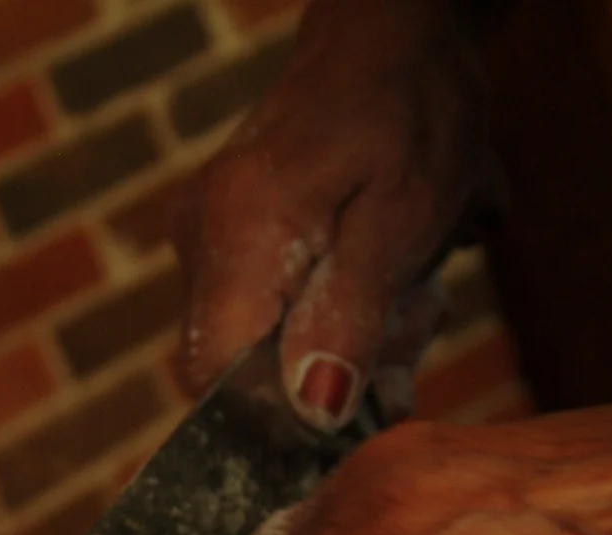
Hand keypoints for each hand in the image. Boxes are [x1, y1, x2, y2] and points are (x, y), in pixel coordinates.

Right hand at [171, 0, 496, 427]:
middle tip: (410, 320)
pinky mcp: (223, 242)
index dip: (278, 417)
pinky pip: (264, 317)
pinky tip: (378, 283)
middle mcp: (200, 238)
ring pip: (256, 350)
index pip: (213, 377)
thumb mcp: (404, 218)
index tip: (357, 406)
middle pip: (236, 372)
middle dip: (327, 377)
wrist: (393, 41)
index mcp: (237, 231)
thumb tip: (313, 412)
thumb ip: (351, 315)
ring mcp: (204, 239)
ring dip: (339, 345)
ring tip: (407, 291)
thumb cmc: (411, 115)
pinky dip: (325, 319)